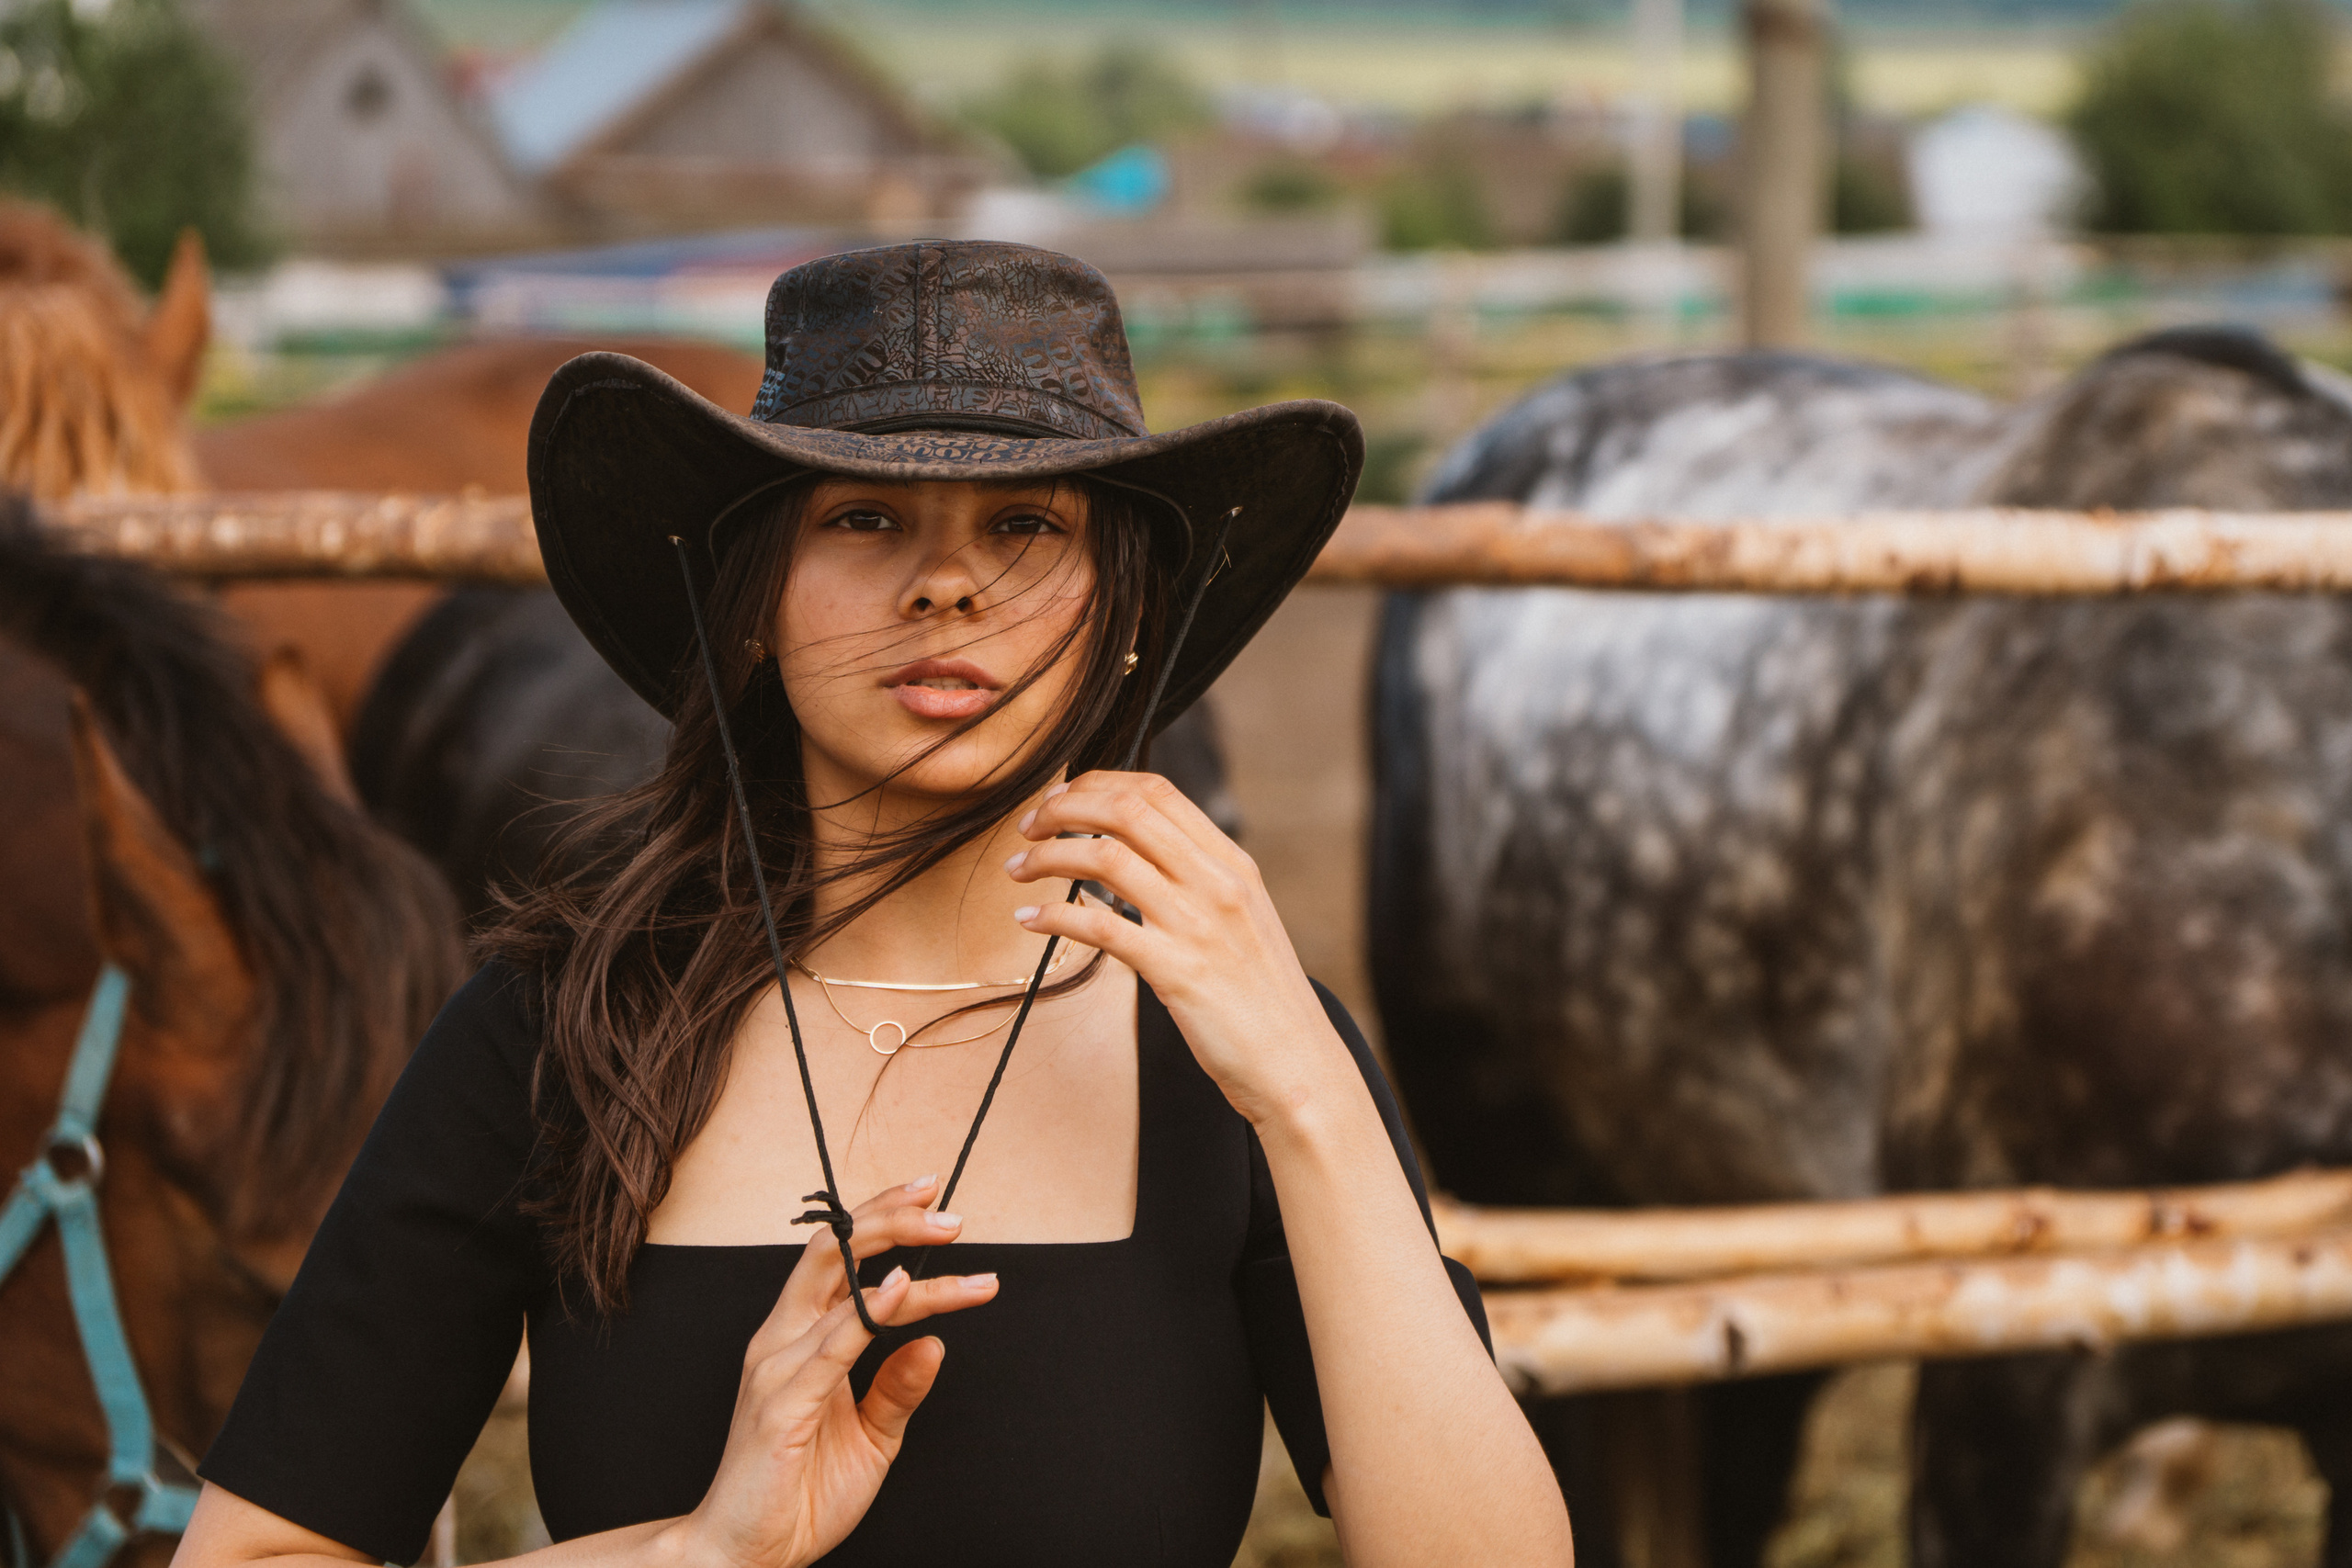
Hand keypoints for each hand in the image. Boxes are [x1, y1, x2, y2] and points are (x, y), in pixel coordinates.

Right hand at [675, 1177, 998, 1567]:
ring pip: (841, 1289)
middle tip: (952, 1216)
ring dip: (905, 1265)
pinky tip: (902, 1291)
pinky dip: (868, 1312)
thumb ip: (897, 1388)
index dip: (884, 1221)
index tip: (934, 1201)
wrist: (746, 1556)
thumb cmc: (800, 1493)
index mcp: (797, 1338)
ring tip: (956, 1251)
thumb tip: (934, 1340)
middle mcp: (781, 1340)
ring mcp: (776, 1369)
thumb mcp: (870, 1436)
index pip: (839, 1258)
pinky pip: (831, 1347)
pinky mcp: (781, 1405)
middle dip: (892, 1220)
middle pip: (831, 1251)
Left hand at [1003, 770, 1349, 1127]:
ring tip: (1018, 869)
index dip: (1098, 784)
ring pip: (1106, 858)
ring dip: (1048, 857)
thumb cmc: (1262, 996)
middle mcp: (1216, 883)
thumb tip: (1137, 853)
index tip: (1061, 798)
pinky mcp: (1176, 971)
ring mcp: (1197, 925)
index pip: (1157, 792)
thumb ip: (1198, 880)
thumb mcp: (1242, 917)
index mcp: (1232, 863)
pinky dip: (1054, 916)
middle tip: (1028, 826)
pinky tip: (1030, 920)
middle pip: (1126, 811)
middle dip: (1063, 808)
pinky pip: (1100, 927)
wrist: (1296, 1062)